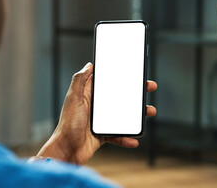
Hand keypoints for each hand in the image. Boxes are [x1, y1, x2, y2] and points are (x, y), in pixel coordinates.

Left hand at [36, 63, 157, 165]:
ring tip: (149, 112)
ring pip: (122, 116)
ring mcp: (99, 122)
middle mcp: (94, 108)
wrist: (66, 150)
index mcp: (87, 96)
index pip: (106, 83)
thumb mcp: (73, 98)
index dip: (119, 77)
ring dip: (136, 116)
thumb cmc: (67, 124)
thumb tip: (88, 65)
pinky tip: (134, 139)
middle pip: (118, 98)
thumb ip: (79, 81)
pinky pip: (118, 136)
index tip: (134, 72)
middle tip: (149, 87)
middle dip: (134, 94)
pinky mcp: (102, 135)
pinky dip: (126, 138)